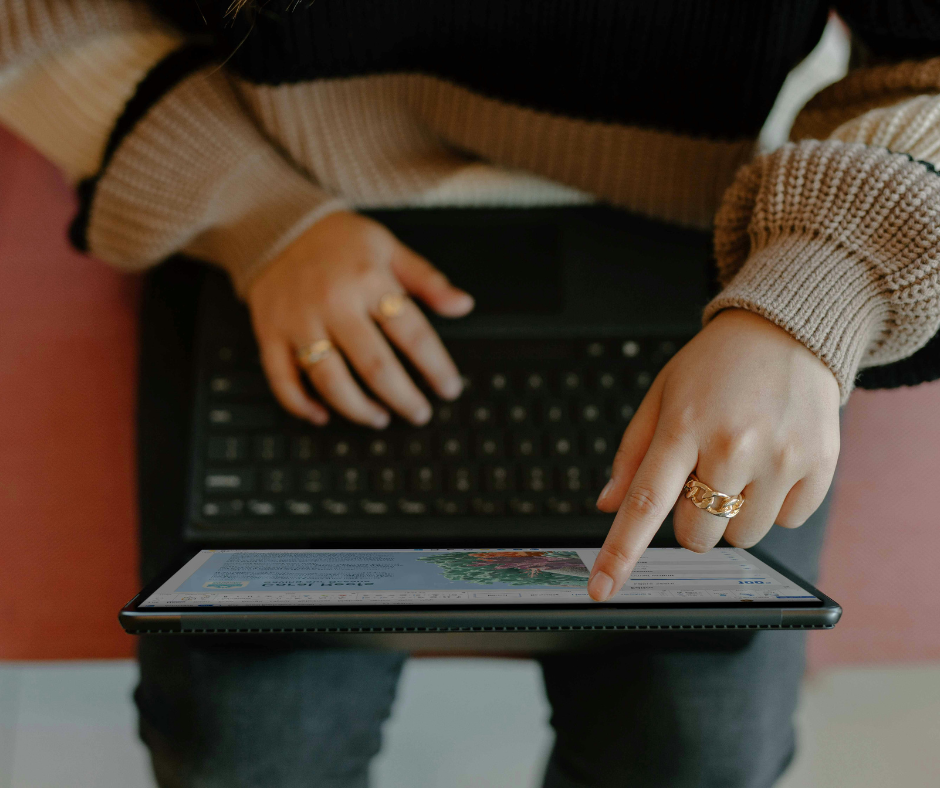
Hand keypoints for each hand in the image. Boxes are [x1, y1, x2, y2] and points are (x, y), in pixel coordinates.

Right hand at [247, 211, 473, 427]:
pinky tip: (321, 415)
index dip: (436, 367)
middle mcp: (334, 303)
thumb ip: (427, 280)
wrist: (275, 224)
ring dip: (358, 409)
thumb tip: (463, 305)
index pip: (412, 334)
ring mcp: (299, 321)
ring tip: (378, 418)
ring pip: (330, 380)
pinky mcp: (269, 333)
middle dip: (403, 398)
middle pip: (374, 366)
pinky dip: (300, 404)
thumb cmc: (338, 240)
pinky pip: (282, 379)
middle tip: (419, 413)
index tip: (449, 388)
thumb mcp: (388, 248)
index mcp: (369, 280)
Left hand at [589, 309, 840, 600]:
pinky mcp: (819, 465)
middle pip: (698, 535)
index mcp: (683, 426)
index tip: (601, 587)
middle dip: (693, 522)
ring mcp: (780, 457)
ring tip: (742, 463)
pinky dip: (775, 503)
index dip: (620, 553)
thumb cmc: (716, 366)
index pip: (645, 503)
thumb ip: (632, 454)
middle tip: (703, 480)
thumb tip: (609, 505)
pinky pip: (787, 522)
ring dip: (735, 514)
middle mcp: (732, 444)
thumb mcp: (662, 396)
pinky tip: (773, 461)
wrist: (789, 331)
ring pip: (743, 537)